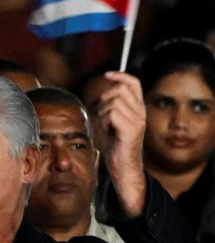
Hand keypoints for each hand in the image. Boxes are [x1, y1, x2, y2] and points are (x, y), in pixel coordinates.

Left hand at [95, 71, 147, 216]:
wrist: (124, 167)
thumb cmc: (115, 146)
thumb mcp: (112, 123)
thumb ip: (110, 108)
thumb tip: (103, 93)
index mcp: (138, 109)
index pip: (133, 83)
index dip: (120, 76)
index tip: (106, 74)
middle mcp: (140, 112)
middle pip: (119, 90)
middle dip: (104, 101)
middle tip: (104, 117)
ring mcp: (137, 121)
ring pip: (112, 102)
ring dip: (103, 114)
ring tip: (107, 128)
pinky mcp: (130, 130)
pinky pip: (111, 115)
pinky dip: (104, 122)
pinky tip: (108, 132)